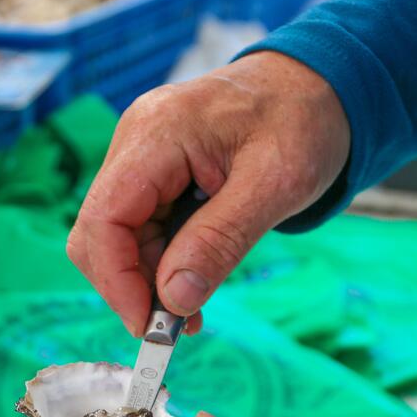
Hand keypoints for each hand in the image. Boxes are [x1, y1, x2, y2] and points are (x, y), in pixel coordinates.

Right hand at [67, 52, 349, 335]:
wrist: (318, 87)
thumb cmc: (303, 122)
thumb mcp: (275, 185)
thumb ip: (221, 240)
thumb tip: (174, 299)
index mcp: (158, 132)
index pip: (105, 218)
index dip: (117, 281)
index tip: (147, 325)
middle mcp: (135, 142)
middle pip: (98, 234)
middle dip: (129, 287)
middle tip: (172, 328)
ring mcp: (139, 158)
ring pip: (115, 241)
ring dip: (147, 284)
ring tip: (191, 316)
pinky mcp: (152, 176)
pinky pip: (139, 233)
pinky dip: (159, 268)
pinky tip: (189, 289)